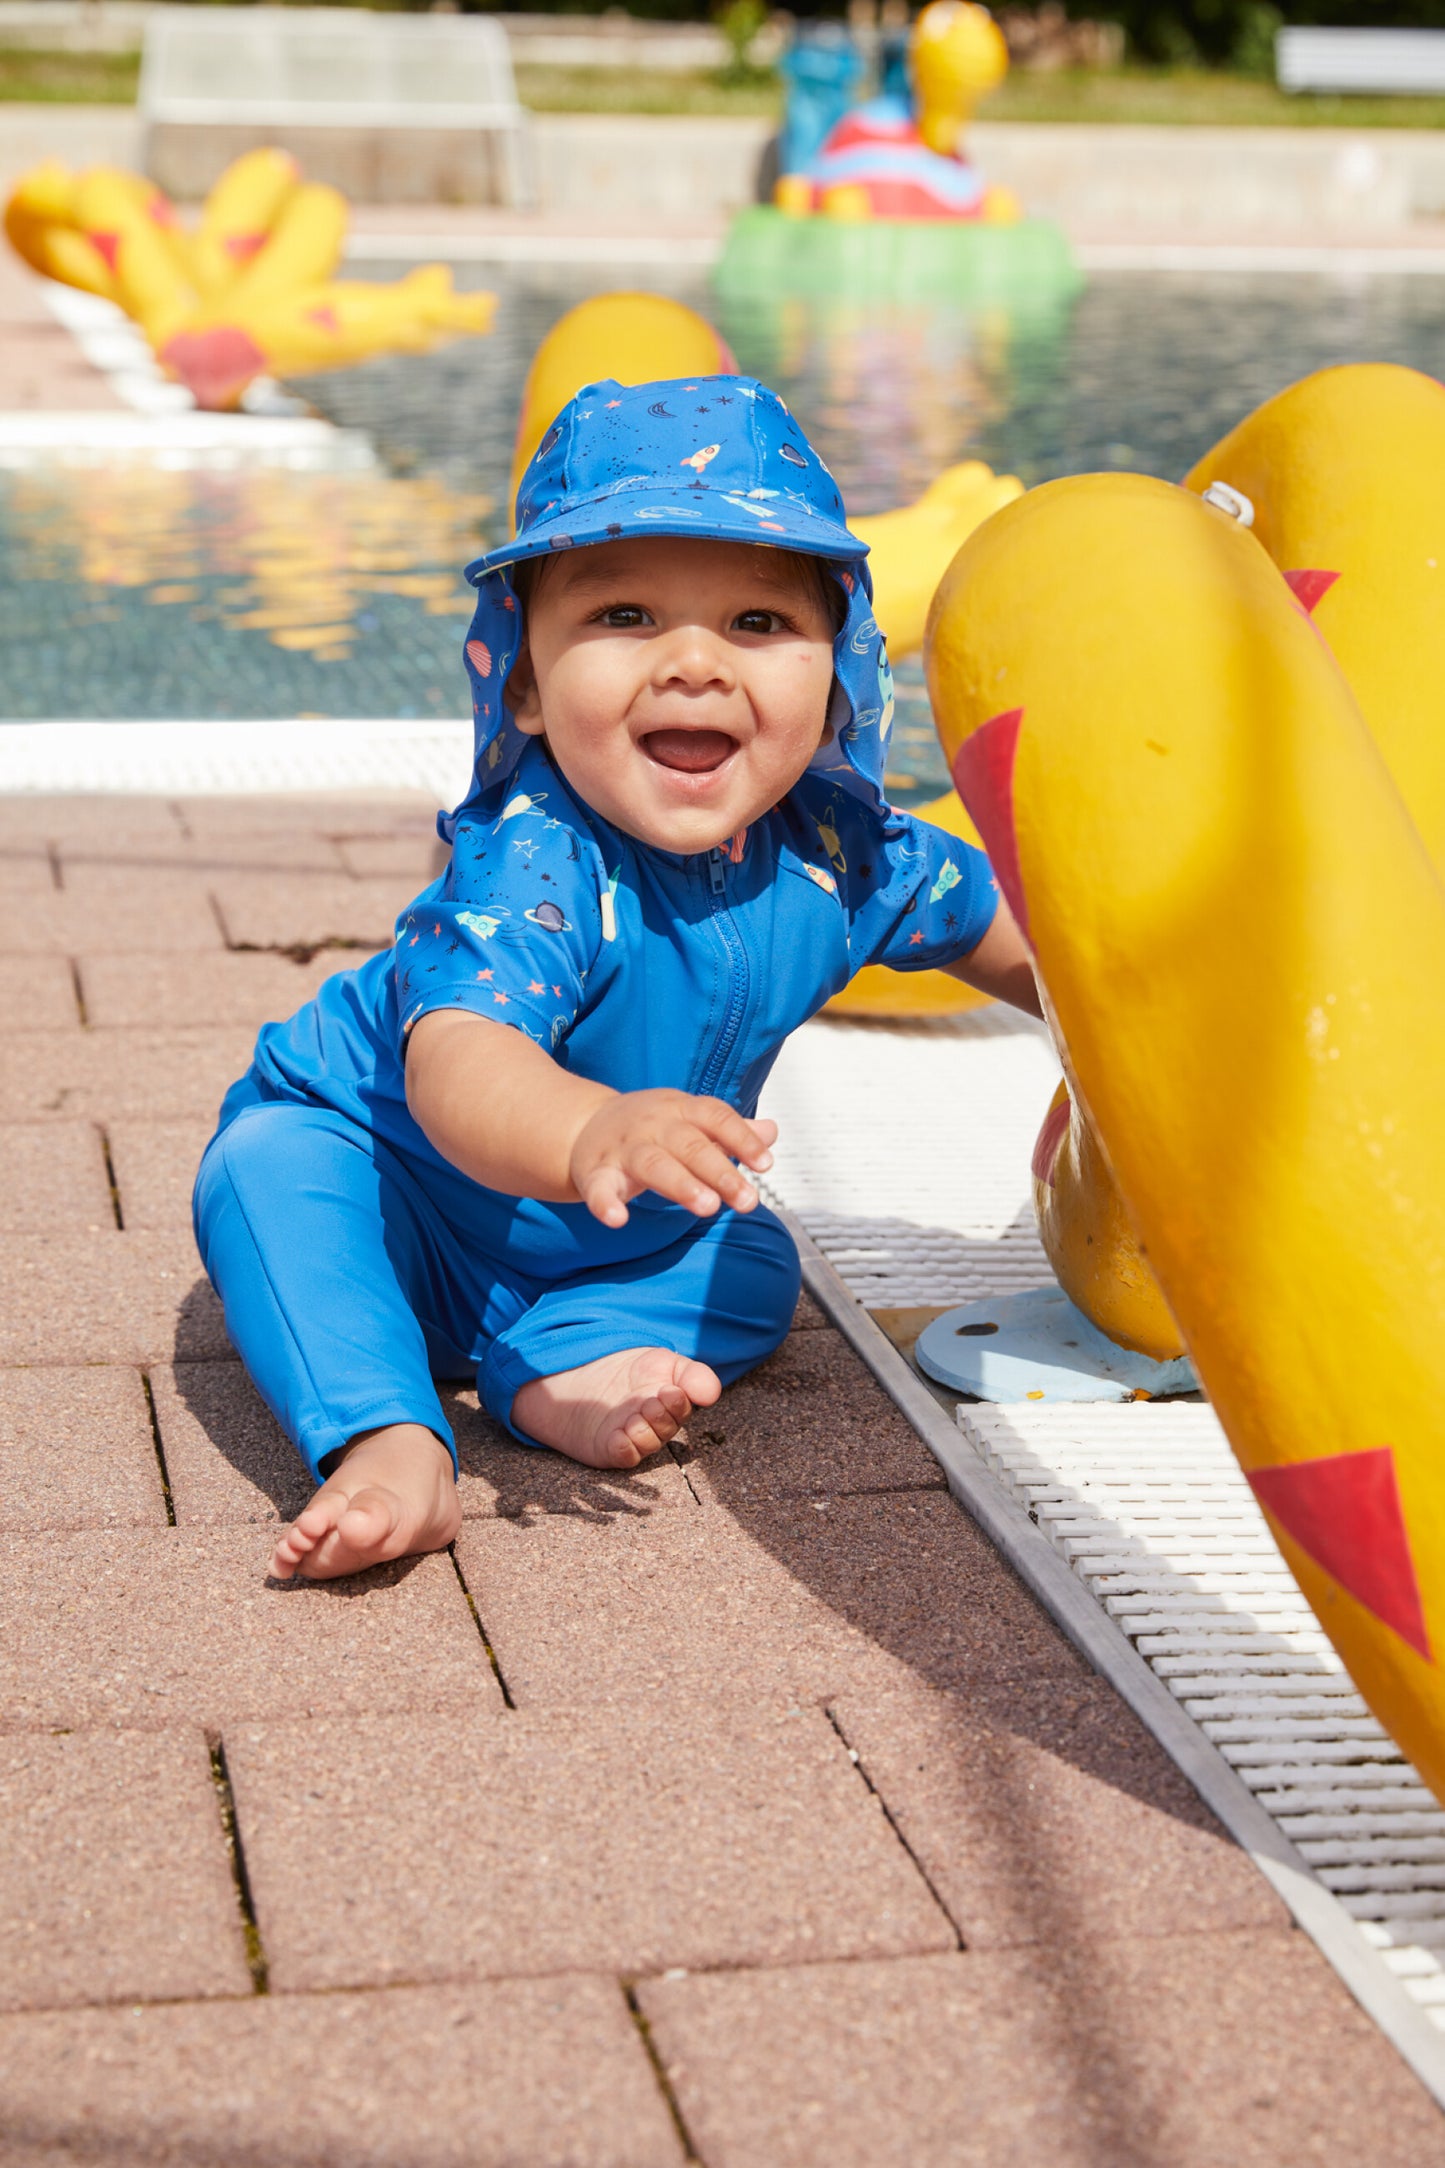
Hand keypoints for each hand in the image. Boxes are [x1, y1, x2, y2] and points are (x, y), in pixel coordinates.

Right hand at [569, 1090, 777, 1227]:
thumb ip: (729, 1130)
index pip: (716, 1117)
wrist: (584, 1126)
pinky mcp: (596, 1173)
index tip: (765, 1164)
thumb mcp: (689, 1120)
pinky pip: (600, 1189)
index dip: (742, 1139)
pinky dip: (606, 1204)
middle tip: (747, 1200)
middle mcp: (653, 1126)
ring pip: (654, 1164)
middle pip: (690, 1145)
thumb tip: (771, 1131)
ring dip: (681, 1185)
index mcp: (679, 1110)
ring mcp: (623, 1149)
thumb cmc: (648, 1128)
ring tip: (708, 1207)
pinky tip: (618, 1219)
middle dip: (720, 1172)